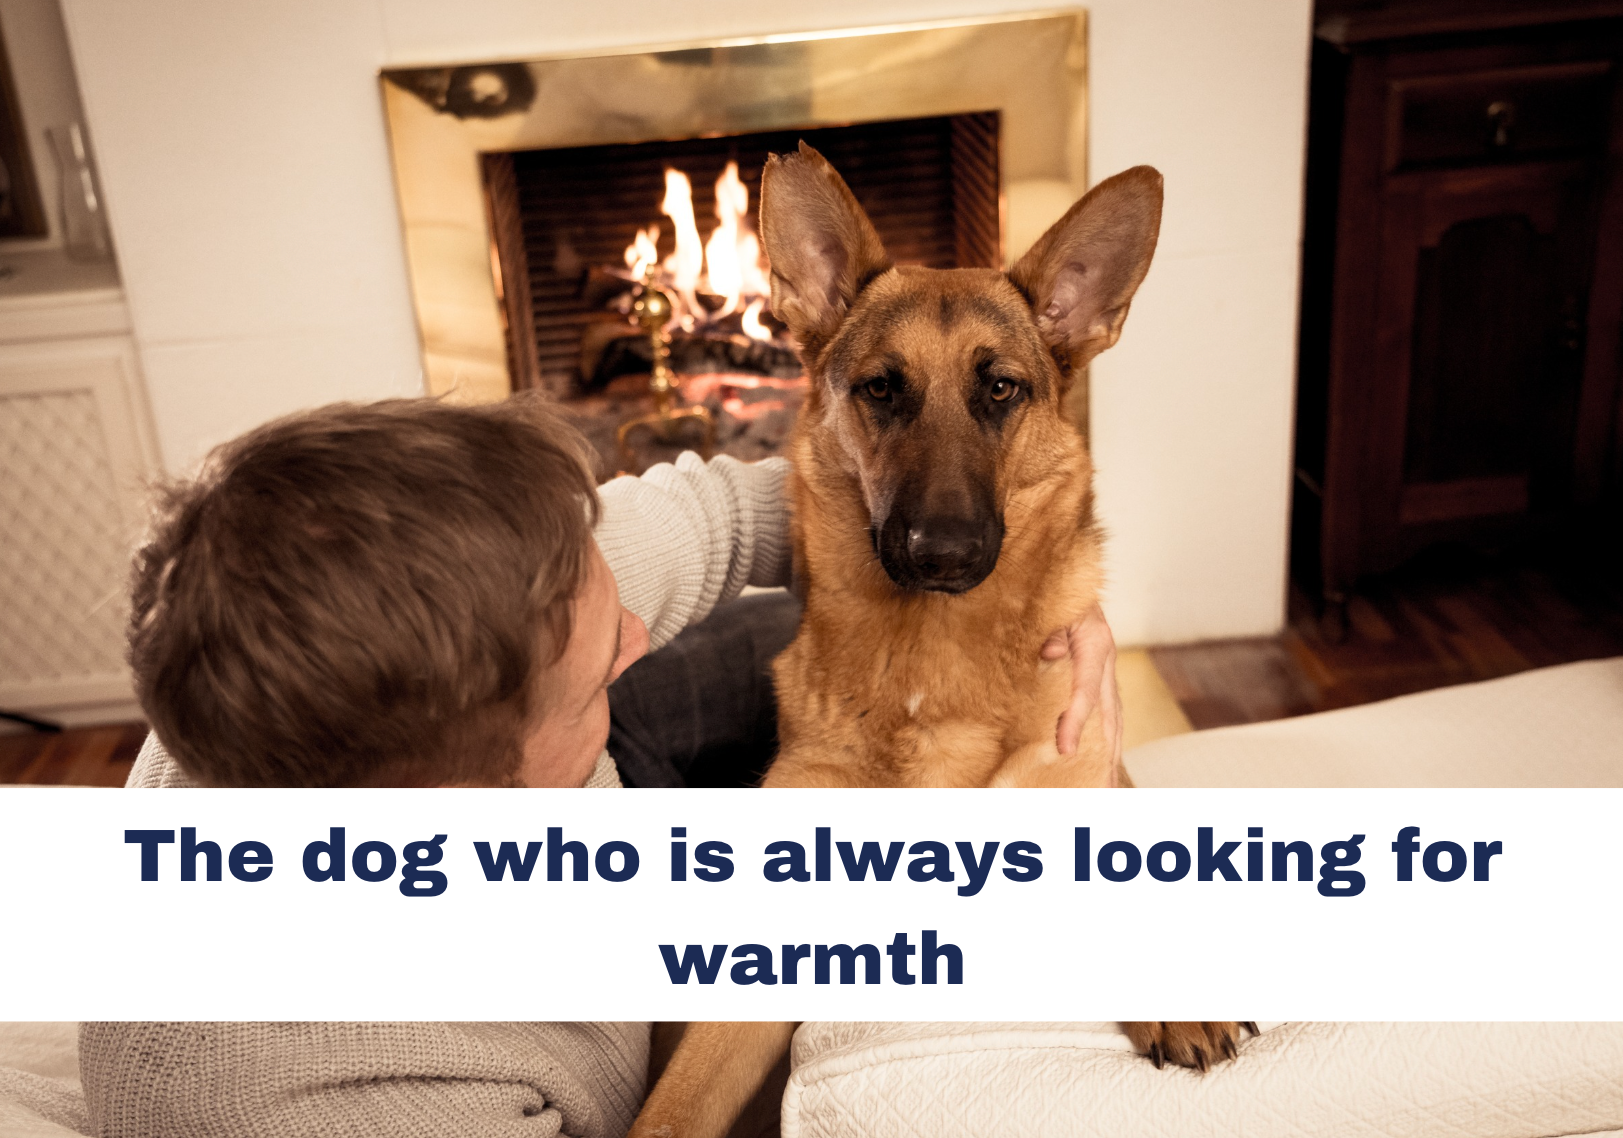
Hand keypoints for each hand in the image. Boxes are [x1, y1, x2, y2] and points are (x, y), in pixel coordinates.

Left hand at [1042, 603, 1123, 780]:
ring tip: (1108, 790)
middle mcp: (1106, 660)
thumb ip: (1050, 628)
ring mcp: (1106, 669)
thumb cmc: (1052, 589)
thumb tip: (1050, 654)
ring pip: (1113, 720)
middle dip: (1106, 756)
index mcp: (1095, 644)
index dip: (1075, 721)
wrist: (1062, 571)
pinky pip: (1106, 714)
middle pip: (1110, 716)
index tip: (1065, 749)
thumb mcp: (1051, 603)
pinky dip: (1106, 741)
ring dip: (1111, 756)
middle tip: (1102, 791)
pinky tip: (1103, 764)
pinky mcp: (1099, 675)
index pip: (1086, 691)